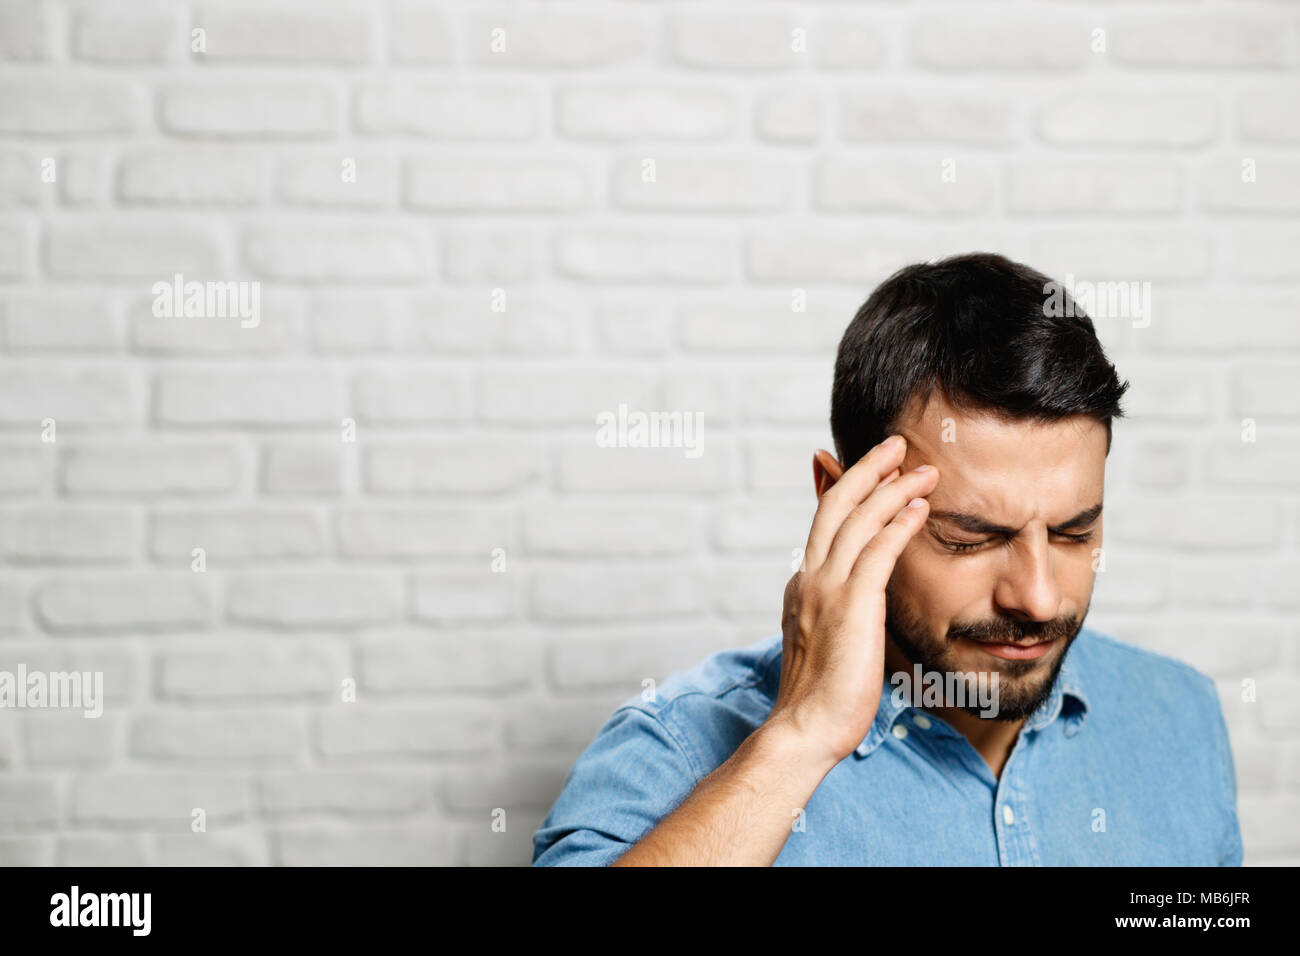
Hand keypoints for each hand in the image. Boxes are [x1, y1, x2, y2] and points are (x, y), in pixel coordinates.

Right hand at [768, 435, 938, 765]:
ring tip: (922, 468)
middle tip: (896, 445)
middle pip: (835, 505)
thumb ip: (838, 615)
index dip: (851, 494)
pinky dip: (899, 521)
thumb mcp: (826, 643)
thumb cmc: (821, 698)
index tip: (876, 475)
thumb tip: (855, 607)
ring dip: (893, 487)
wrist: (804, 728)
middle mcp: (809, 578)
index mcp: (803, 586)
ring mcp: (827, 588)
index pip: (827, 527)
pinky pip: (878, 549)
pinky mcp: (852, 604)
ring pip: (858, 518)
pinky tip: (920, 507)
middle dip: (867, 469)